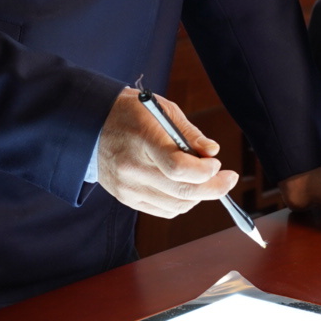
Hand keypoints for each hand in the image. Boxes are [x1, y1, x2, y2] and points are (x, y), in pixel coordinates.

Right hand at [96, 87, 238, 217]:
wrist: (91, 125)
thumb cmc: (133, 113)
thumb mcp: (164, 110)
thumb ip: (190, 133)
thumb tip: (213, 152)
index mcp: (143, 138)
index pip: (178, 167)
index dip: (205, 171)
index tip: (217, 164)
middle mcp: (132, 168)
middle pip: (181, 192)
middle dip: (213, 188)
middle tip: (229, 178)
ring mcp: (127, 187)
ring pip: (176, 206)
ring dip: (199, 196)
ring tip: (206, 180)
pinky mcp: (125, 199)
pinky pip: (163, 211)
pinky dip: (181, 203)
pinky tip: (187, 187)